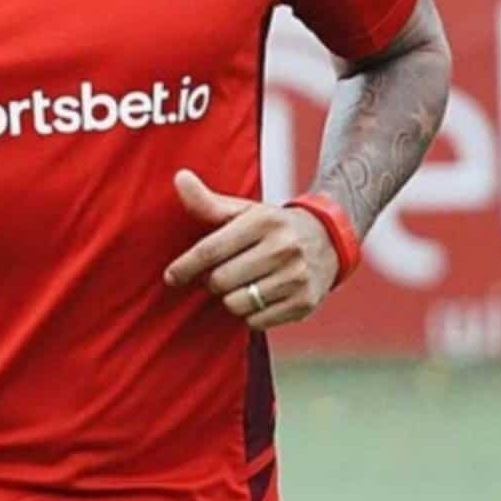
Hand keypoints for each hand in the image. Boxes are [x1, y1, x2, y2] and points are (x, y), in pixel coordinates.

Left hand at [162, 169, 338, 329]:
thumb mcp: (244, 211)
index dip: (186, 266)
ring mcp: (296, 278)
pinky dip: (250, 313)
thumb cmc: (274, 227)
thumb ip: (208, 202)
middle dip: (213, 280)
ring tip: (243, 283)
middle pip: (220, 281)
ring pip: (236, 304)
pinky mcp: (304, 303)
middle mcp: (283, 248)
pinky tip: (260, 296)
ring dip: (231, 298)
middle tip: (222, 273)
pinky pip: (255, 322)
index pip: (212, 249)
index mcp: (264, 222)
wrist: (328, 240)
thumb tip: (179, 178)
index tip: (171, 277)